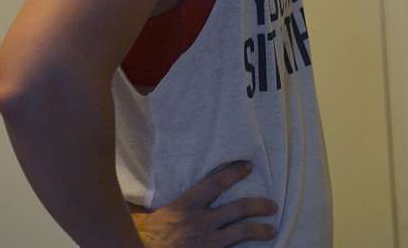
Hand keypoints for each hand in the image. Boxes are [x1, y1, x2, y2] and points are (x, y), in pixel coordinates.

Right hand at [127, 160, 277, 246]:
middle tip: (272, 205)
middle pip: (238, 208)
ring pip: (241, 232)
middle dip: (258, 205)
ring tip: (271, 229)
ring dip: (260, 229)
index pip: (215, 182)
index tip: (248, 166)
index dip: (233, 172)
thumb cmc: (140, 238)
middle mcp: (200, 222)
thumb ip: (145, 204)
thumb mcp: (141, 216)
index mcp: (185, 207)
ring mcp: (207, 243)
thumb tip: (135, 189)